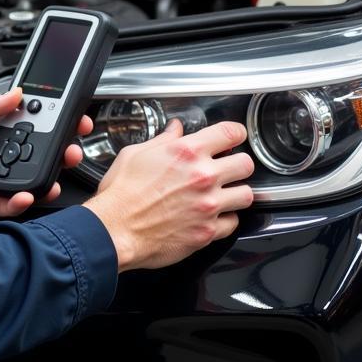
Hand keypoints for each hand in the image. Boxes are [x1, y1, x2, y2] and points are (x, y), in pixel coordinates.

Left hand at [0, 86, 91, 216]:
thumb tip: (16, 94)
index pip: (27, 120)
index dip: (50, 118)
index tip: (71, 116)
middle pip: (34, 150)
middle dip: (58, 149)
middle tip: (72, 147)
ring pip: (26, 178)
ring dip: (45, 176)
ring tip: (56, 173)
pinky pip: (6, 203)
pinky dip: (19, 201)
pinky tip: (26, 195)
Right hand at [83, 119, 253, 269]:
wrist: (114, 229)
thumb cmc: (121, 193)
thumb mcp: (135, 154)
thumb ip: (162, 140)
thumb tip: (174, 130)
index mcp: (186, 152)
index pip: (230, 133)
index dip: (235, 133)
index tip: (233, 137)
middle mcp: (203, 177)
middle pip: (246, 164)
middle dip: (238, 164)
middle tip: (227, 168)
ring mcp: (208, 205)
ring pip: (246, 194)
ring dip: (236, 192)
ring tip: (224, 193)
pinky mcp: (208, 231)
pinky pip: (233, 223)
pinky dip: (225, 219)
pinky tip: (212, 216)